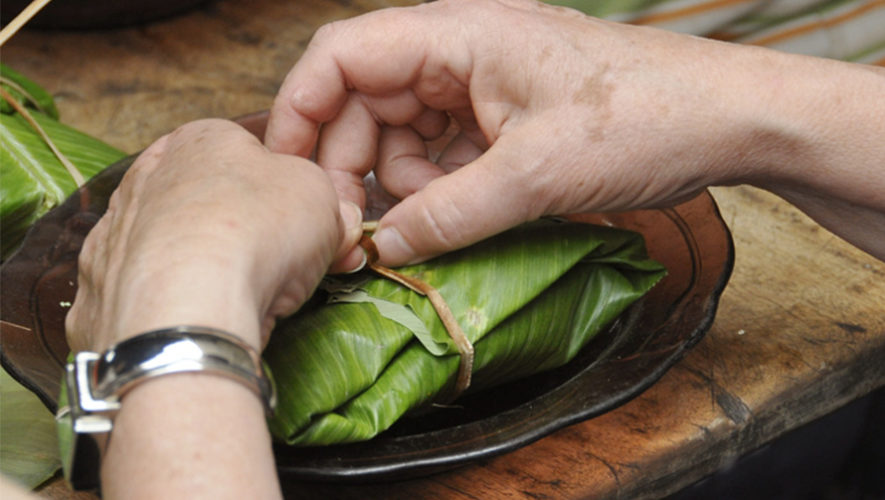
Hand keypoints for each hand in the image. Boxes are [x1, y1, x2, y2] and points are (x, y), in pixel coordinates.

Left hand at [66, 118, 358, 352]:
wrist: (188, 307)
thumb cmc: (258, 231)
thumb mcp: (323, 198)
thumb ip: (331, 202)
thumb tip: (338, 221)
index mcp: (200, 138)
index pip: (253, 157)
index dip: (290, 195)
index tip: (312, 228)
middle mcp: (145, 176)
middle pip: (212, 203)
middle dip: (252, 233)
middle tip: (288, 269)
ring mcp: (113, 233)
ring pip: (176, 248)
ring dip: (207, 268)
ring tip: (242, 300)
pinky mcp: (97, 290)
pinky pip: (146, 293)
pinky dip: (170, 305)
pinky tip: (196, 320)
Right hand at [266, 0, 884, 263]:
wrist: (723, 120)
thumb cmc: (645, 117)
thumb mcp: (536, 173)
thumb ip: (449, 213)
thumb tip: (381, 248)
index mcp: (458, 34)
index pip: (342, 54)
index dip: (301, 109)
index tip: (287, 171)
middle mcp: (460, 52)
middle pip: (365, 103)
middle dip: (355, 166)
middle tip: (358, 230)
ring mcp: (481, 87)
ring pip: (401, 135)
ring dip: (401, 186)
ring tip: (429, 224)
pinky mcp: (502, 120)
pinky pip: (442, 155)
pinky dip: (437, 190)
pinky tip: (456, 218)